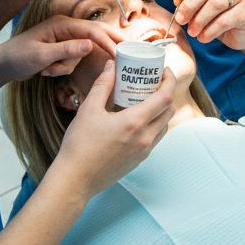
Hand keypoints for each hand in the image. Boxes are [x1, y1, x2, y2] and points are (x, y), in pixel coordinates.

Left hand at [0, 14, 117, 79]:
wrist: (2, 65)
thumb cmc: (17, 57)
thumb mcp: (42, 55)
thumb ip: (67, 50)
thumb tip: (90, 45)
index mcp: (61, 24)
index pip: (91, 30)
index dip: (107, 41)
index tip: (121, 52)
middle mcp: (65, 29)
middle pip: (94, 35)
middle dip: (106, 44)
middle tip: (126, 51)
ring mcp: (64, 40)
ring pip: (80, 55)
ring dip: (66, 66)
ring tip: (47, 70)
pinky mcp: (61, 50)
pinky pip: (71, 61)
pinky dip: (61, 69)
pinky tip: (45, 70)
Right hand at [52, 62, 175, 196]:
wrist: (75, 179)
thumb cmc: (79, 145)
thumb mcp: (88, 110)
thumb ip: (102, 85)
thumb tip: (112, 65)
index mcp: (135, 123)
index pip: (165, 97)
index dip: (169, 80)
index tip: (164, 70)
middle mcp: (145, 138)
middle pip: (169, 110)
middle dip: (166, 93)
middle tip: (153, 83)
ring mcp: (144, 151)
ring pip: (164, 125)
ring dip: (161, 110)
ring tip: (146, 99)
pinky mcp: (139, 160)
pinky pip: (155, 137)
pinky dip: (154, 124)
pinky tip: (138, 119)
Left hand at [171, 0, 244, 48]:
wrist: (243, 30)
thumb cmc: (217, 13)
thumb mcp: (201, 2)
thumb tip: (178, 2)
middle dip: (190, 4)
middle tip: (180, 19)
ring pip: (216, 3)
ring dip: (199, 20)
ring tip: (192, 31)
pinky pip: (225, 20)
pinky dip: (210, 31)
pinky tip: (203, 37)